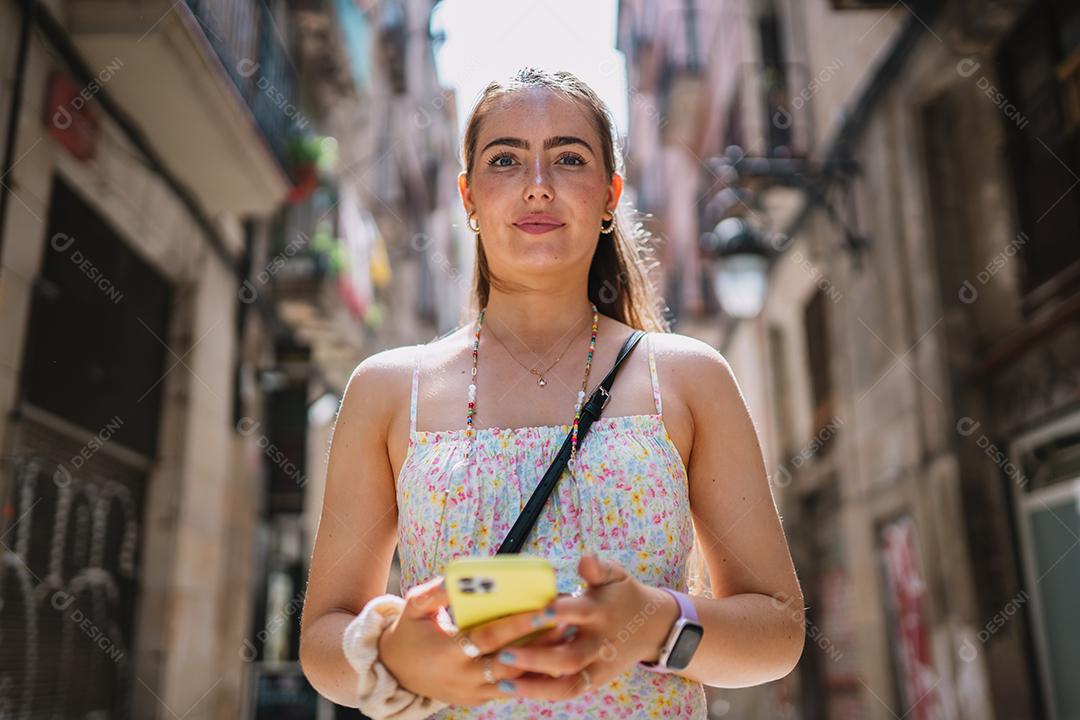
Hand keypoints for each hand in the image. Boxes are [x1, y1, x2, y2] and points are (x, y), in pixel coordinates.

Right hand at [376, 576, 563, 706]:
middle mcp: (462, 677)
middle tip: (566, 622)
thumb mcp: (413, 608)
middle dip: (540, 644)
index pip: (488, 638)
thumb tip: (457, 574)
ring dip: (541, 661)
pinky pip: (510, 689)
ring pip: (515, 680)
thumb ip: (434, 591)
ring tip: (566, 638)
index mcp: (446, 653)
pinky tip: (552, 656)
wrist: (394, 673)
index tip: (544, 609)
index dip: (518, 625)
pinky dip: (531, 675)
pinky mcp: (479, 699)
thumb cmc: (409, 633)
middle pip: (510, 662)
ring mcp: (472, 692)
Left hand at [490, 554, 679, 700]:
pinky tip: (515, 688)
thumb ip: (598, 567)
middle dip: (536, 658)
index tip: (535, 613)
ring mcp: (597, 665)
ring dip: (534, 686)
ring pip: (567, 683)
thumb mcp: (616, 575)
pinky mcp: (594, 680)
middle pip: (569, 657)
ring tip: (502, 683)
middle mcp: (599, 642)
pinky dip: (542, 693)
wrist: (653, 625)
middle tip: (504, 654)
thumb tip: (585, 558)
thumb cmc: (623, 595)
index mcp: (600, 611)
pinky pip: (568, 691)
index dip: (558, 614)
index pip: (579, 613)